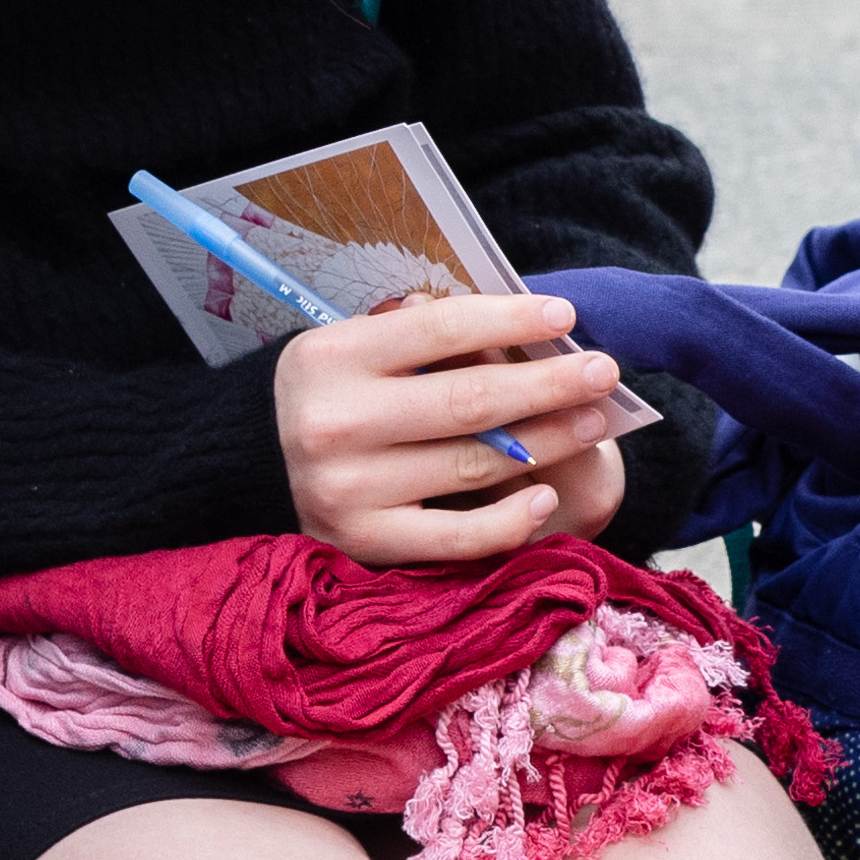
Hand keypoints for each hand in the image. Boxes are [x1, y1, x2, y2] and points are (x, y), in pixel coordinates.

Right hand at [275, 292, 633, 558]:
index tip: (566, 317)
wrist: (255, 469)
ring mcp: (345, 489)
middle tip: (605, 372)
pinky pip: (457, 536)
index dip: (511, 320)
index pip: (441, 328)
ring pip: (474, 465)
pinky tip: (545, 494)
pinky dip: (510, 518)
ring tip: (591, 420)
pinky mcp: (363, 543)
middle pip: (470, 401)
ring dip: (548, 441)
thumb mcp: (363, 350)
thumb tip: (533, 330)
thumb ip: (428, 337)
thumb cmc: (340, 395)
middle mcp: (332, 422)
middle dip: (550, 383)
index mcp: (332, 355)